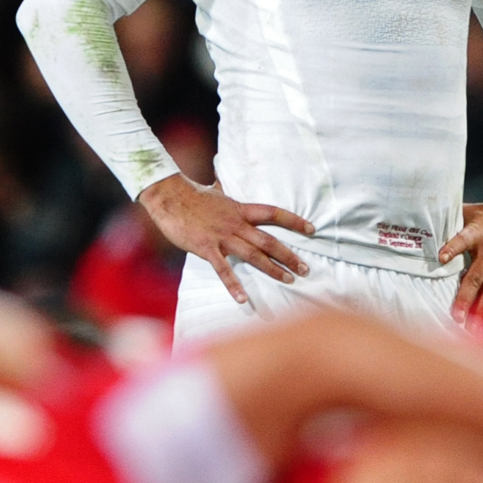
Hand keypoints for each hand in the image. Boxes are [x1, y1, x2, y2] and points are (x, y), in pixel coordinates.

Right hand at [139, 174, 314, 304]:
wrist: (170, 197)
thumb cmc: (191, 196)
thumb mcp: (215, 192)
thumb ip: (224, 193)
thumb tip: (222, 183)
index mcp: (240, 210)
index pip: (274, 213)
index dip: (294, 221)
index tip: (312, 229)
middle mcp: (236, 224)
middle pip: (269, 240)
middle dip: (289, 255)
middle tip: (305, 269)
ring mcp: (222, 237)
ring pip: (253, 255)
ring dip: (272, 269)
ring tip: (288, 281)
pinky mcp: (207, 248)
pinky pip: (223, 270)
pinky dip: (233, 285)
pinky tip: (243, 299)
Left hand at [440, 189, 482, 325]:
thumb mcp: (470, 212)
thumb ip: (452, 224)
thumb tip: (425, 228)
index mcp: (477, 232)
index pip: (462, 240)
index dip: (452, 248)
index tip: (441, 258)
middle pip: (477, 278)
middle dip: (466, 300)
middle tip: (456, 318)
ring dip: (481, 311)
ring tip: (472, 329)